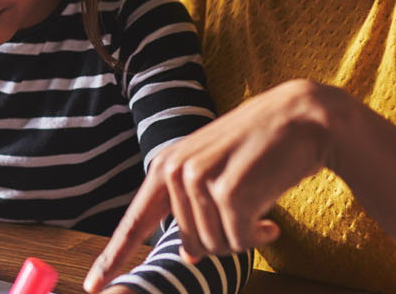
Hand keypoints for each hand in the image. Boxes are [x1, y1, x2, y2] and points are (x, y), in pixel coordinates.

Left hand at [85, 80, 346, 292]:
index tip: (92, 286)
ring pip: (215, 246)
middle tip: (248, 213)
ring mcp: (200, 180)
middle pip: (190, 244)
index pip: (135, 221)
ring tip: (260, 207)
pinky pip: (240, 243)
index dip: (113, 257)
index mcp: (166, 167)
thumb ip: (192, 208)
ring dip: (243, 236)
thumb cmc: (261, 147)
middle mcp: (176, 172)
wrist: (303, 118)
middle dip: (223, 238)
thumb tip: (186, 256)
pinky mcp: (229, 192)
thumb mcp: (215, 170)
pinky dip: (259, 237)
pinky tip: (272, 219)